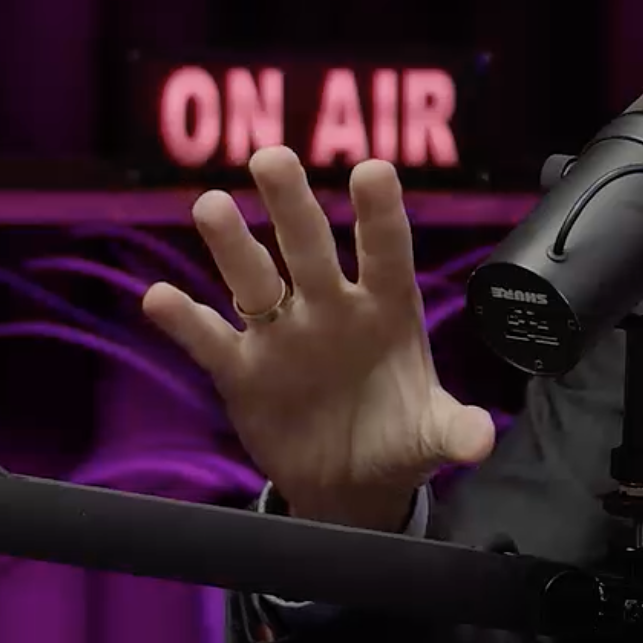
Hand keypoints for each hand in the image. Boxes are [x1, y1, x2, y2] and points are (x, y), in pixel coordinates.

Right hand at [141, 146, 495, 529]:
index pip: (386, 250)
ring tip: (211, 204)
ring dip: (231, 244)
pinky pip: (211, 338)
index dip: (380, 213)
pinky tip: (159, 297)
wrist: (352, 484)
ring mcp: (283, 335)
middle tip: (272, 158)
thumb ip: (455, 430)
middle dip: (291, 203)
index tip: (373, 170)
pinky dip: (185, 320)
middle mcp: (330, 306)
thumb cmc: (398, 436)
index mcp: (387, 307)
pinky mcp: (243, 371)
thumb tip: (483, 439)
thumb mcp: (432, 434)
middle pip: (308, 245)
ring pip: (253, 277)